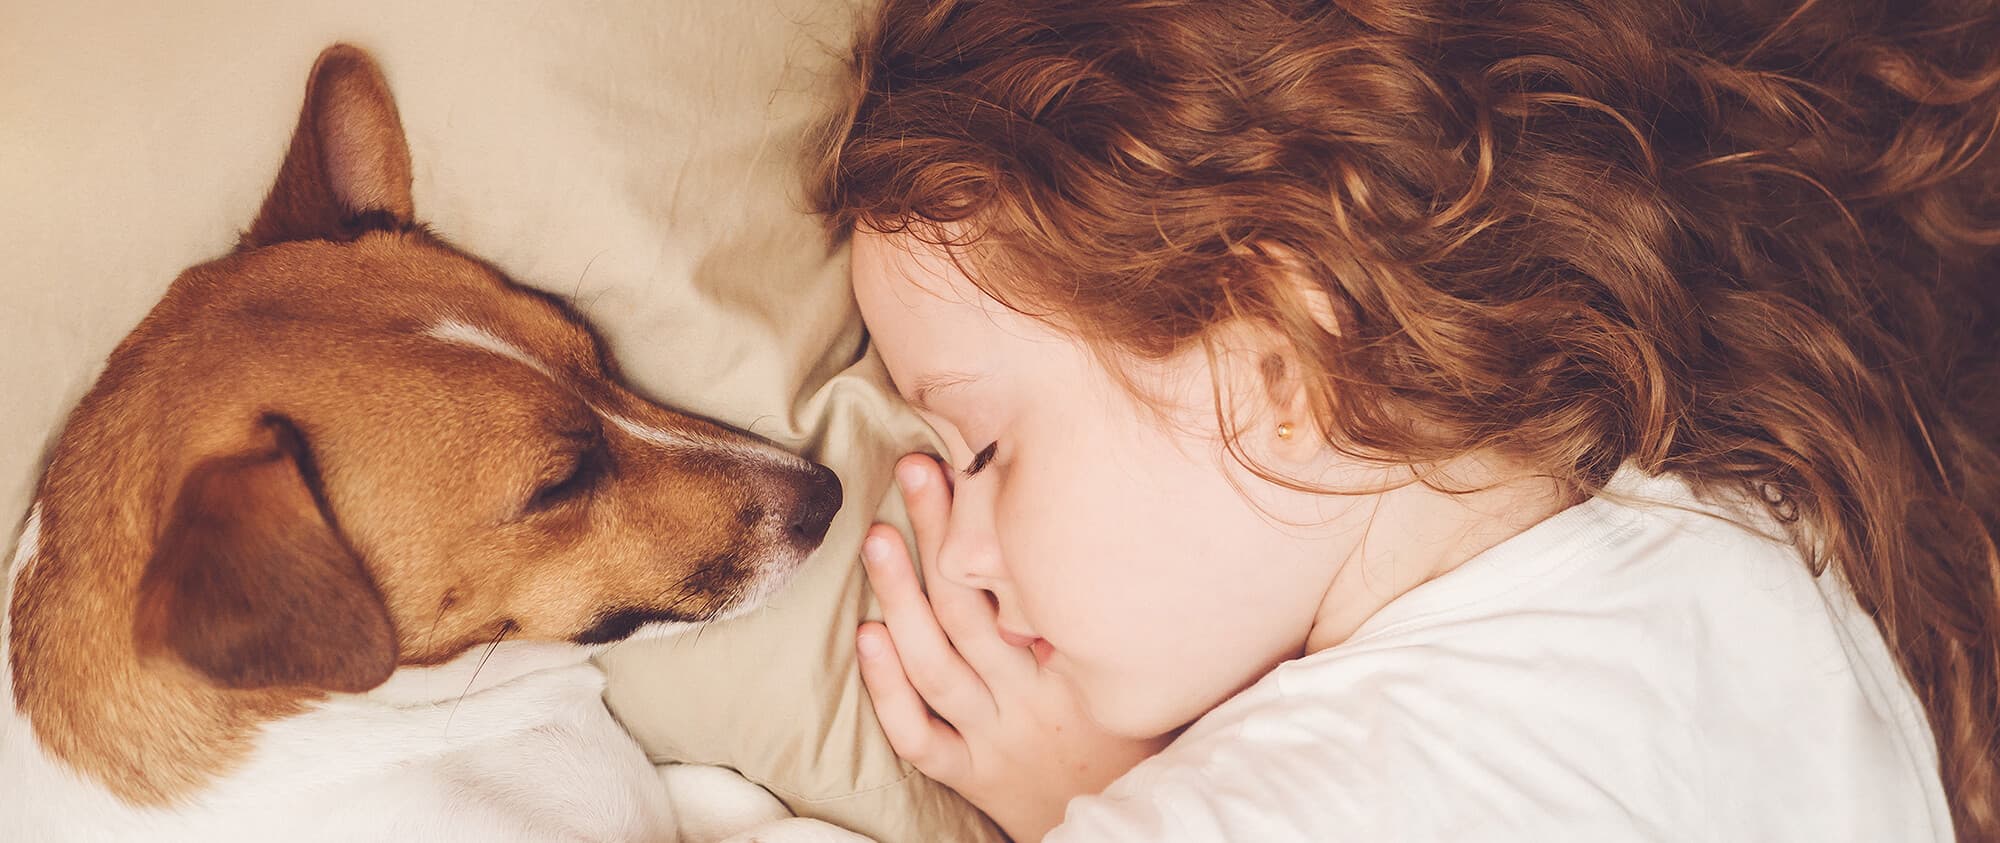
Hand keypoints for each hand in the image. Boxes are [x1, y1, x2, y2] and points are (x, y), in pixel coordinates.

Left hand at [855, 455, 1168, 841]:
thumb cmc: (1130, 733)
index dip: (997, 523)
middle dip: (941, 532)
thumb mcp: (1129, 668)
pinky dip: (889, 688)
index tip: (978, 461)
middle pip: (973, 605)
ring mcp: (997, 737)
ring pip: (938, 663)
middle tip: (916, 470)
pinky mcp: (972, 774)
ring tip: (878, 537)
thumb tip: (1067, 526)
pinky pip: (920, 735)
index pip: (1028, 580)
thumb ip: (1098, 615)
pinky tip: (869, 635)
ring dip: (903, 595)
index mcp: (1077, 664)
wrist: (1129, 828)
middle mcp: (1032, 696)